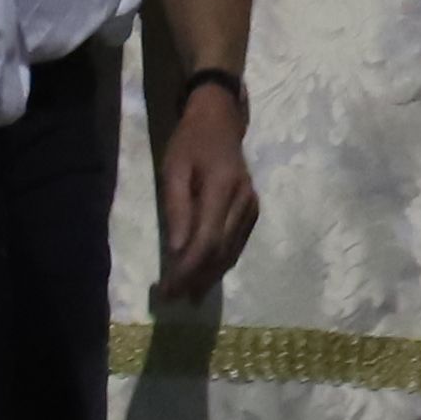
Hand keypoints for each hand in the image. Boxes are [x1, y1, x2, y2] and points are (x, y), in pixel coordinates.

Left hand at [151, 84, 258, 298]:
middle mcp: (244, 200)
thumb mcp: (174, 170)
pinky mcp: (252, 211)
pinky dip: (220, 264)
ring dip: (209, 276)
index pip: (206, 240)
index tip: (168, 290)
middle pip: (221, 251)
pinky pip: (236, 244)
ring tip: (186, 295)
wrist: (221, 120)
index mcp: (223, 187)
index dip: (187, 269)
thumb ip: (177, 209)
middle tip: (172, 299)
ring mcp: (252, 206)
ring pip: (231, 252)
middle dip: (196, 278)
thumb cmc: (190, 142)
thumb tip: (177, 251)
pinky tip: (204, 276)